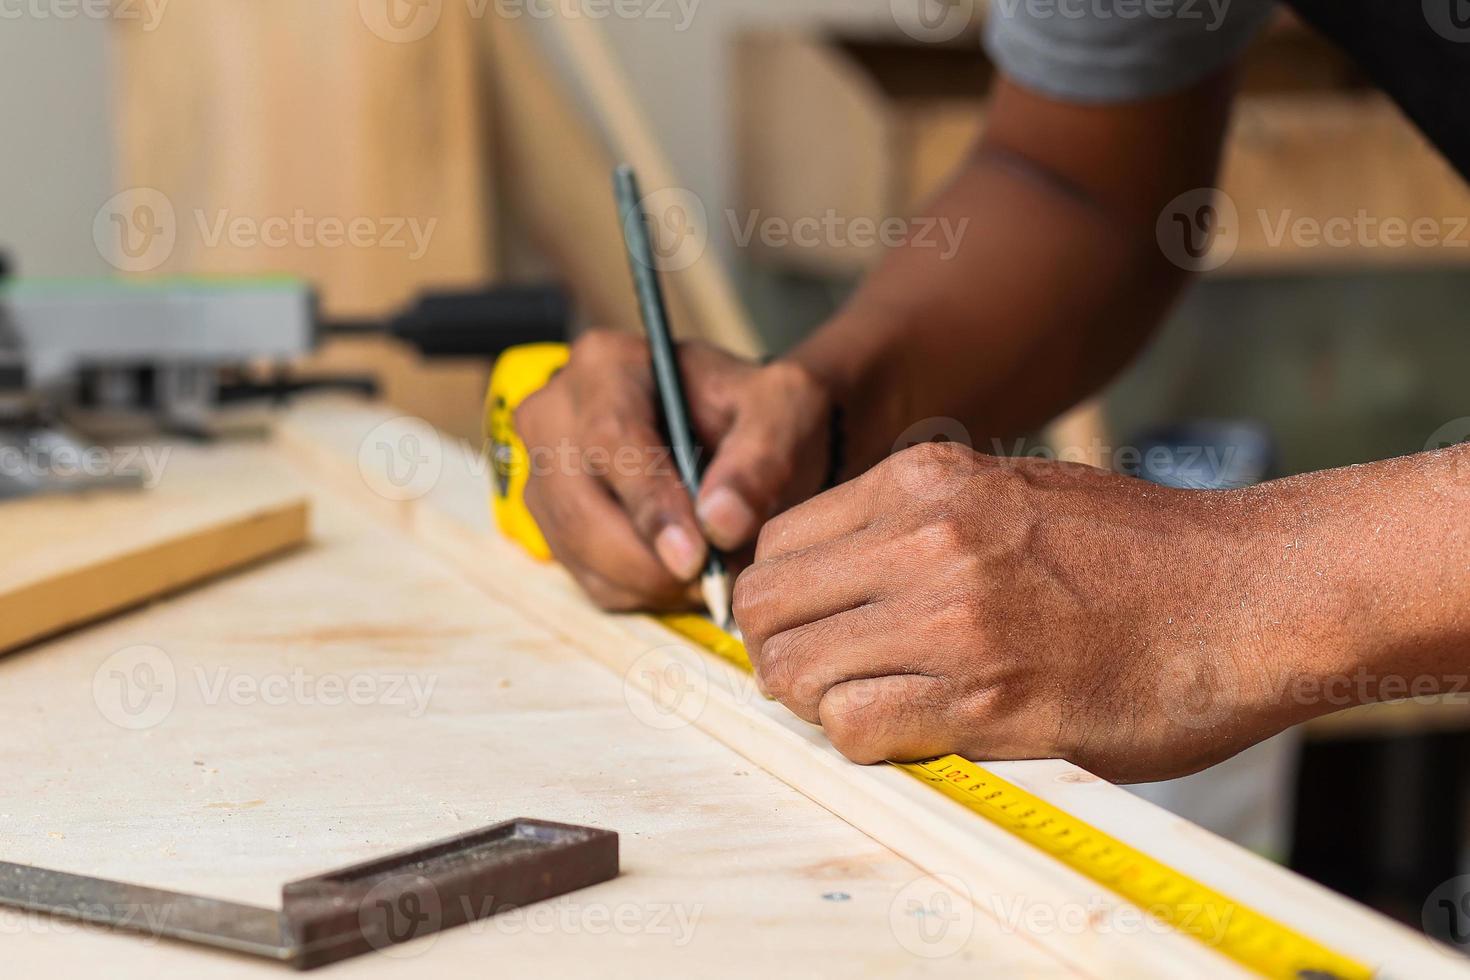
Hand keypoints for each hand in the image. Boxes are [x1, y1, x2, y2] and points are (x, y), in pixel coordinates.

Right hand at [515, 330, 831, 610]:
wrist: (741, 434)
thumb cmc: (756, 414)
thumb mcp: (782, 414)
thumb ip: (759, 461)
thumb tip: (721, 524)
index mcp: (606, 365)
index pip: (612, 439)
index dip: (651, 506)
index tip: (695, 557)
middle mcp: (556, 413)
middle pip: (580, 505)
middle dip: (650, 560)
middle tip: (716, 583)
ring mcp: (544, 472)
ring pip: (580, 550)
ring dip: (650, 582)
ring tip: (714, 575)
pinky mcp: (553, 523)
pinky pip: (587, 578)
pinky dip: (641, 592)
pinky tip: (685, 576)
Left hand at [733, 442, 1320, 782]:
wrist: (1252, 594)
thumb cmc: (1140, 552)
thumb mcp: (1014, 490)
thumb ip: (920, 523)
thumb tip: (841, 578)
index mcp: (925, 480)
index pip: (778, 543)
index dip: (783, 598)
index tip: (809, 627)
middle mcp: (925, 539)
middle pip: (767, 607)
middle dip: (777, 651)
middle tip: (821, 678)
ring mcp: (953, 618)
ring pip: (795, 673)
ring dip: (816, 703)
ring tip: (868, 708)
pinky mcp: (987, 699)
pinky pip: (856, 729)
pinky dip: (864, 741)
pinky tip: (912, 733)